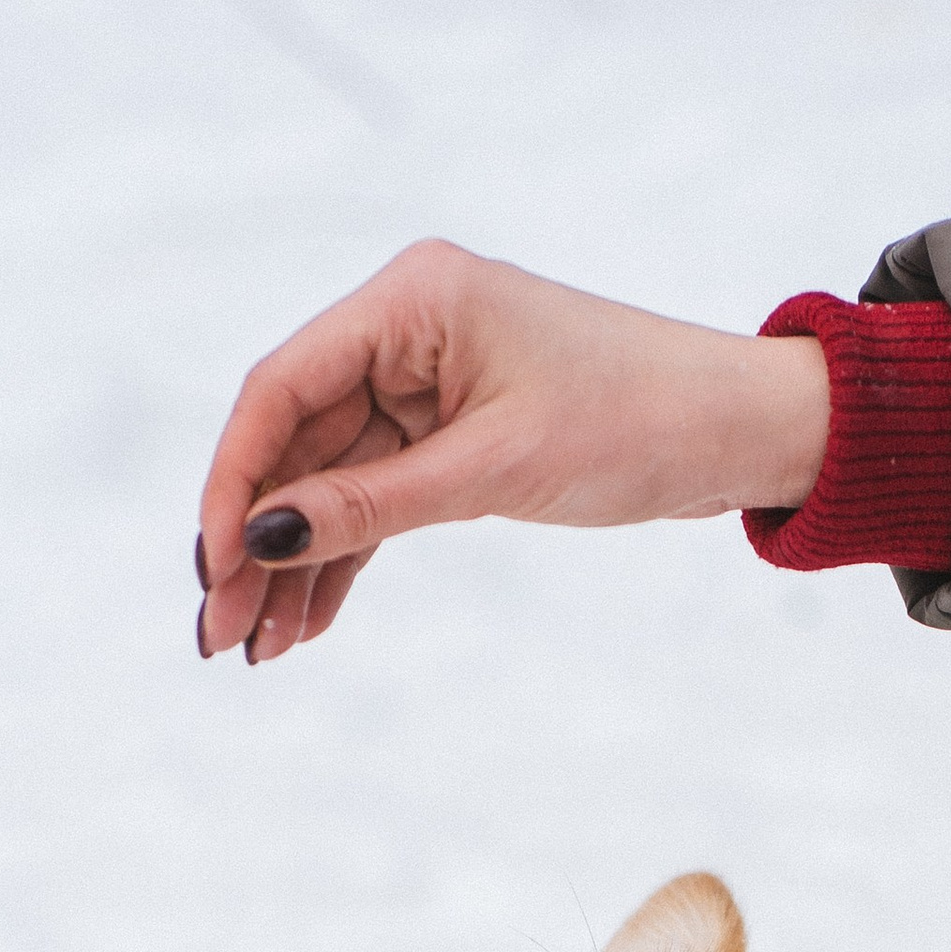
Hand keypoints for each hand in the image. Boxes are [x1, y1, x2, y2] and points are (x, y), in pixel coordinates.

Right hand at [195, 241, 830, 663]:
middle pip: (295, 442)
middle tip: (219, 634)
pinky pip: (375, 500)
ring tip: (258, 651)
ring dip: (294, 566)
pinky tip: (308, 625)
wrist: (738, 430)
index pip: (283, 389)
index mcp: (411, 299)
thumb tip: (262, 541)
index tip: (213, 568)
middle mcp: (405, 330)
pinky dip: (345, 560)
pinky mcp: (451, 434)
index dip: (235, 483)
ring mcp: (425, 383)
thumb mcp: (496, 468)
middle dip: (254, 543)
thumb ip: (372, 505)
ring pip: (329, 483)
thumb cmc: (637, 420)